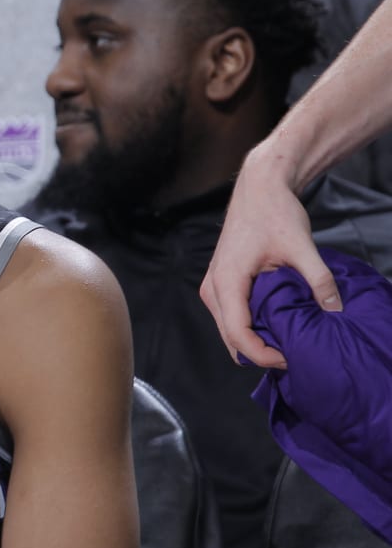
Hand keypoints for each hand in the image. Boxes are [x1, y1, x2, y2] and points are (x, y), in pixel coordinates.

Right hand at [199, 143, 338, 368]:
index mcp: (227, 281)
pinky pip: (229, 316)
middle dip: (258, 352)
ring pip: (227, 329)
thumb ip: (319, 281)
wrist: (258, 188)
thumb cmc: (274, 213)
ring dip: (253, 340)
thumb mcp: (302, 246)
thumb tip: (335, 310)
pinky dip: (249, 327)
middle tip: (292, 355)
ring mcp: (213, 286)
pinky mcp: (219, 283)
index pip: (237, 334)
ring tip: (285, 341)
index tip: (289, 358)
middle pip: (229, 338)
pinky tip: (274, 324)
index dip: (262, 354)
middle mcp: (213, 287)